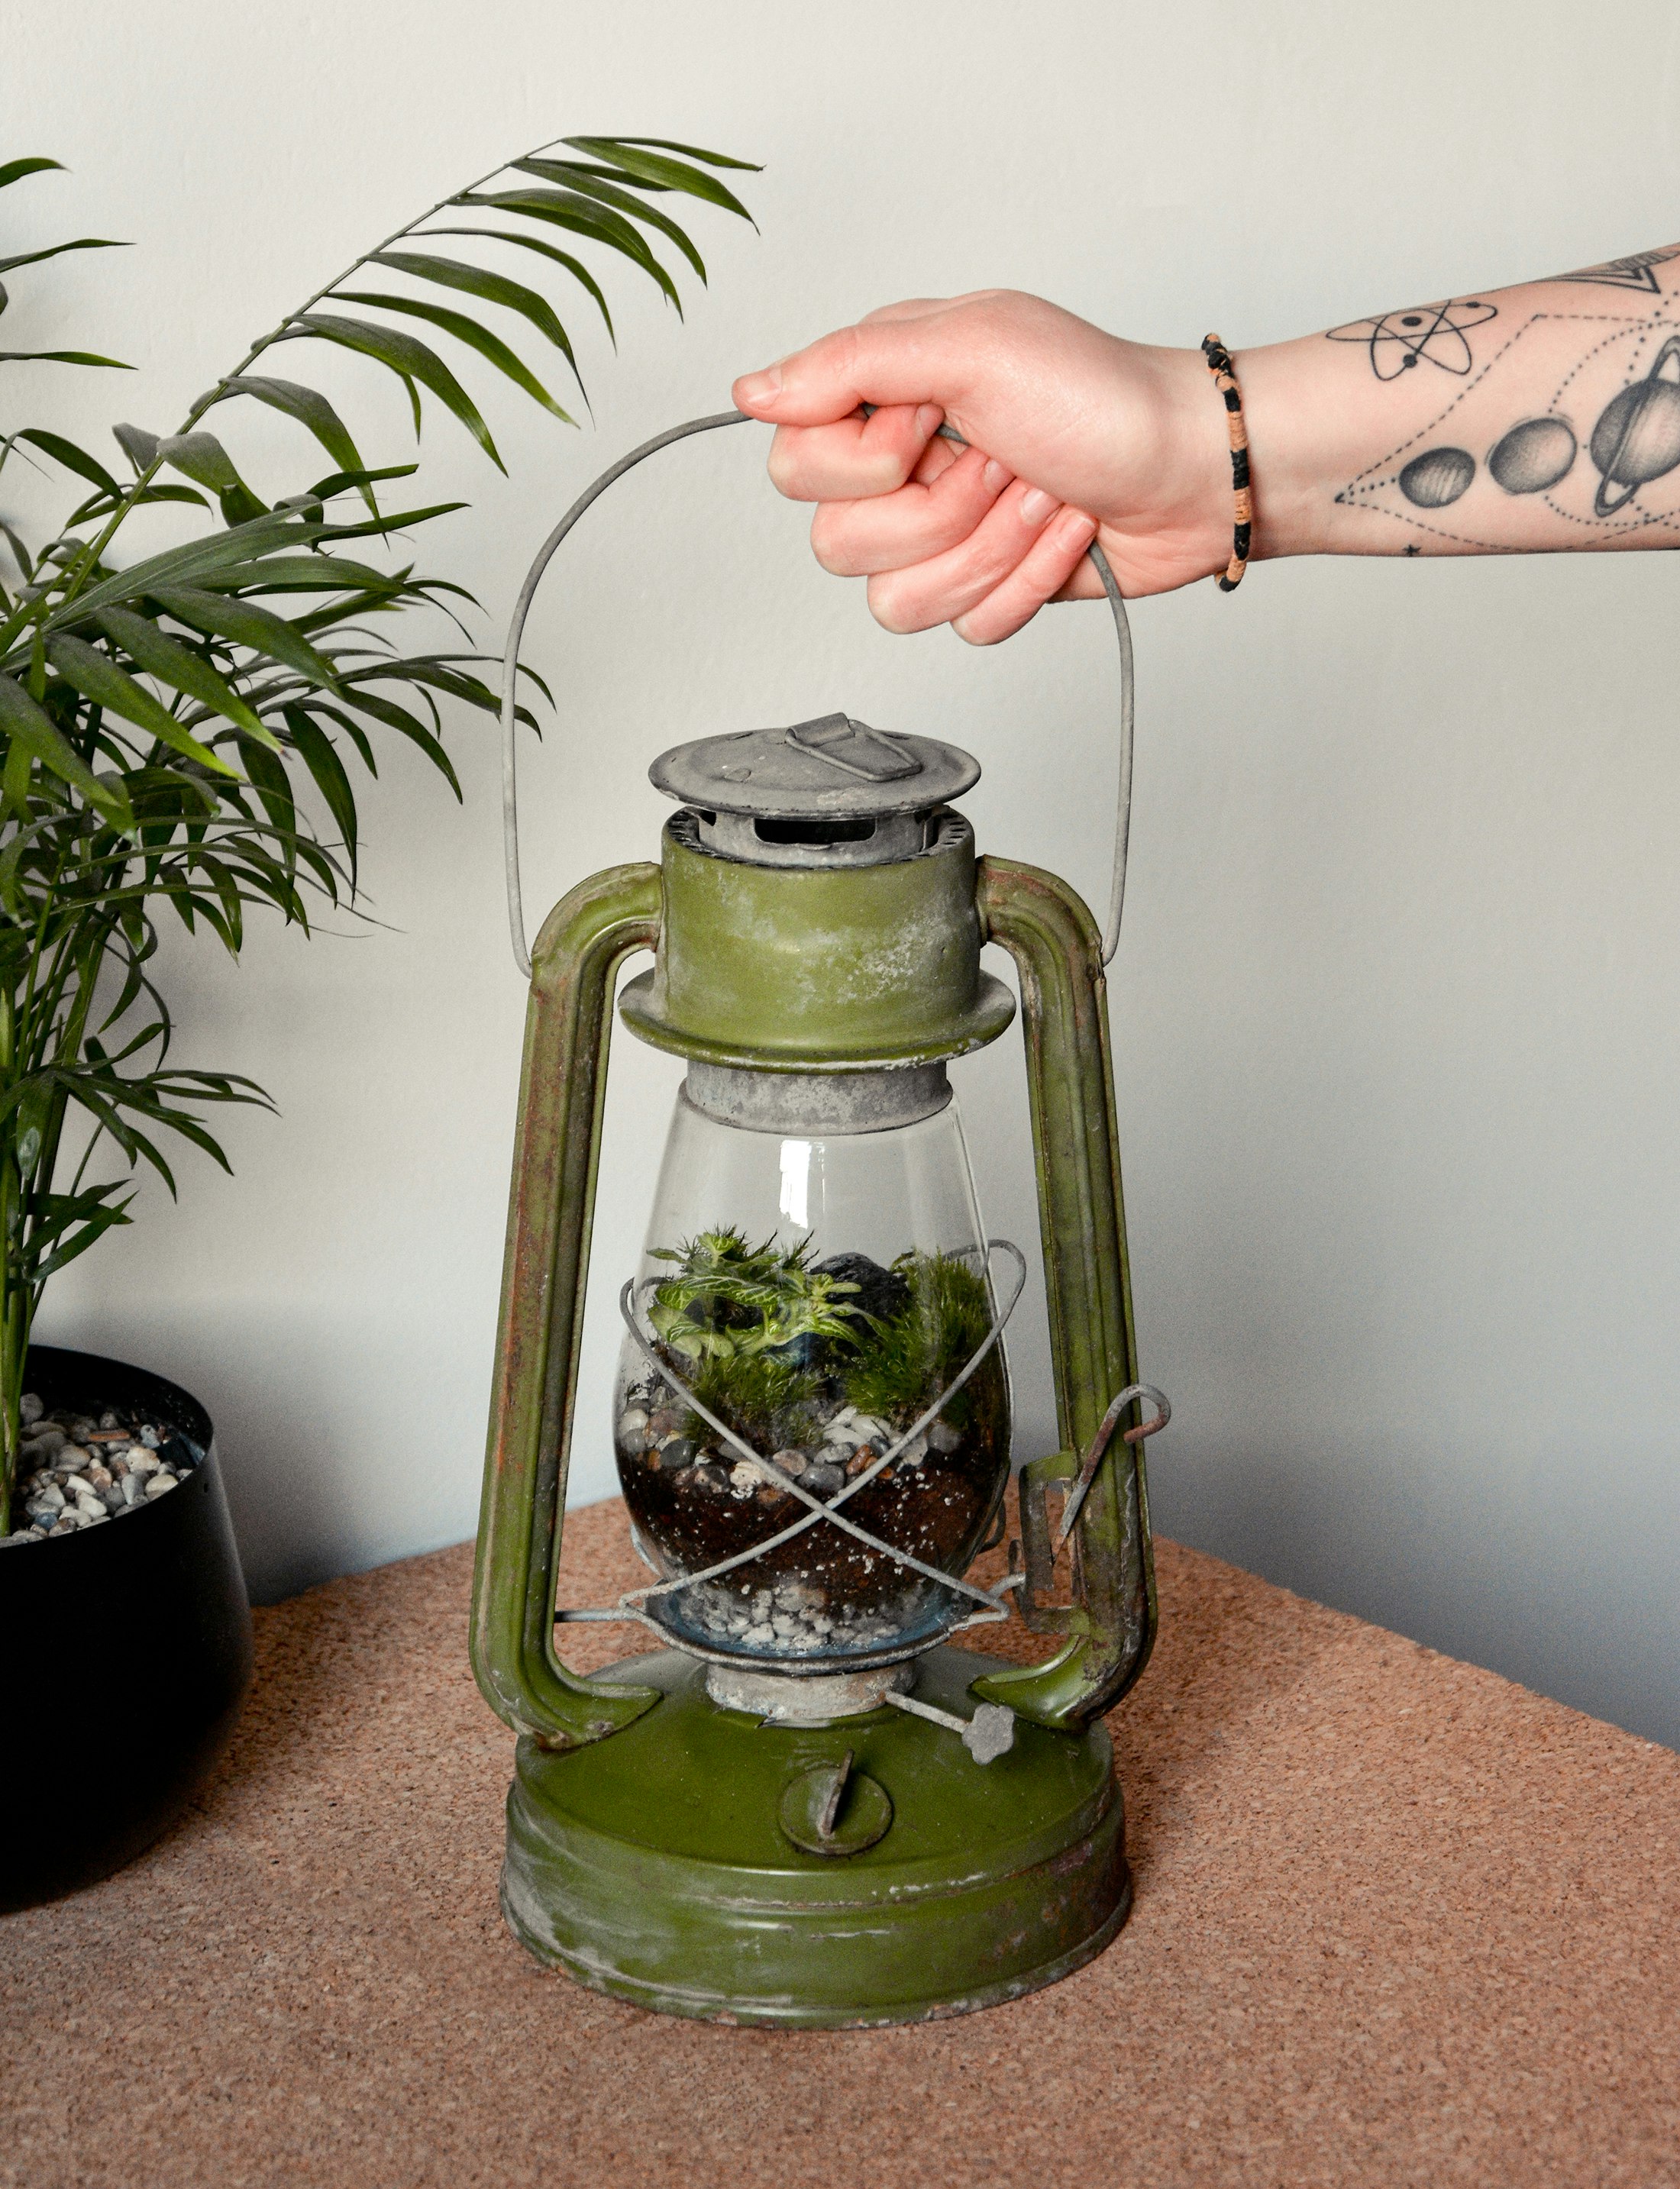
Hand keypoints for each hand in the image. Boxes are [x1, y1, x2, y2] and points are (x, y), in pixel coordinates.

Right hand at [731, 290, 1228, 643]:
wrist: (1192, 469)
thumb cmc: (1100, 394)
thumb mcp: (970, 345)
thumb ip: (847, 365)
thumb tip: (749, 393)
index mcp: (881, 400)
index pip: (795, 464)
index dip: (867, 458)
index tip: (934, 419)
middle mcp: (900, 470)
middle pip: (838, 545)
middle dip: (938, 511)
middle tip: (1001, 459)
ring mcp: (941, 537)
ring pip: (895, 601)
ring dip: (989, 549)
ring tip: (1040, 496)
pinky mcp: (984, 589)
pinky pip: (962, 626)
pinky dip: (1026, 583)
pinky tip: (1063, 533)